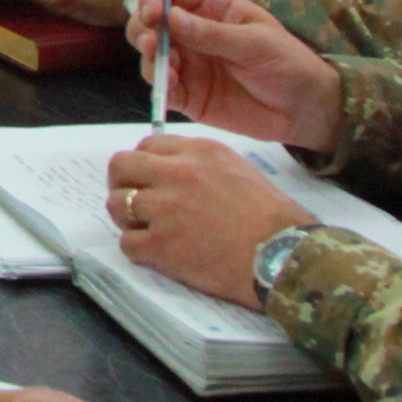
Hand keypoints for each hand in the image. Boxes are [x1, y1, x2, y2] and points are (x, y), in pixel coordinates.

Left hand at [105, 135, 316, 309]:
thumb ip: (201, 165)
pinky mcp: (162, 245)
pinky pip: (127, 243)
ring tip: (146, 229)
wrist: (284, 255)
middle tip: (133, 202)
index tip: (147, 179)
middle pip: (121, 166)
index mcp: (199, 152)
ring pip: (117, 204)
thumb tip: (170, 171)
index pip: (147, 145)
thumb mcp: (239, 171)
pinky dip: (138, 250)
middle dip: (121, 184)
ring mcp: (166, 209)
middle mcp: (178, 174)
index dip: (143, 164)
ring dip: (127, 218)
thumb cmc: (274, 218)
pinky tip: (157, 254)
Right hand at [130, 0, 346, 150]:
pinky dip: (159, 84)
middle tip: (153, 42)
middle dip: (143, 28)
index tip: (153, 14)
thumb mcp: (255, 42)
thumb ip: (211, 32)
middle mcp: (192, 33)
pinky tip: (171, 84)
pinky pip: (162, 87)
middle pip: (149, 22)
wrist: (304, 110)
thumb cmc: (288, 64)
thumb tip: (169, 17)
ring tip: (168, 65)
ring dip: (148, 56)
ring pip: (149, 54)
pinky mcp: (188, 95)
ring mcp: (188, 65)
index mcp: (211, 9)